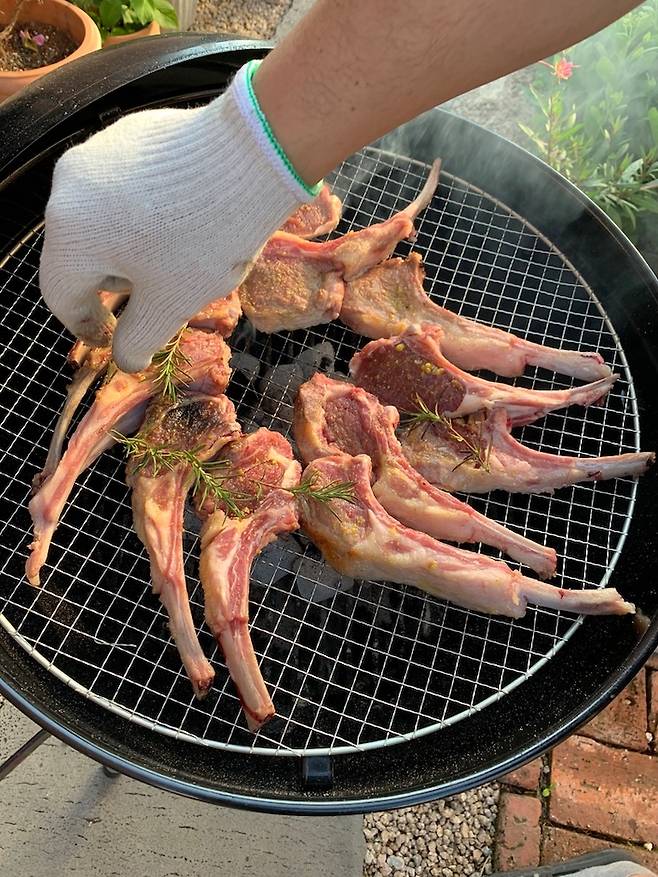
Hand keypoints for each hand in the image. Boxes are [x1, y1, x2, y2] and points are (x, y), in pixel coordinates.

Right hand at [39, 62, 316, 372]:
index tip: (111, 339)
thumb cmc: (205, 239)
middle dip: (111, 284)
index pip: (62, 293)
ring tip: (170, 260)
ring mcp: (99, 151)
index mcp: (70, 232)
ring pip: (99, 217)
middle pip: (78, 252)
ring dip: (126, 248)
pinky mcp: (131, 132)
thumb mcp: (170, 302)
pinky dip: (141, 212)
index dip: (85, 325)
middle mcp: (69, 185)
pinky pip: (123, 186)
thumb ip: (138, 337)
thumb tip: (126, 360)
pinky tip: (181, 220)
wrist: (253, 156)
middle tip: (149, 300)